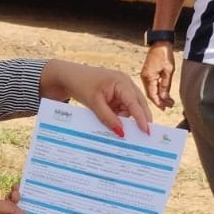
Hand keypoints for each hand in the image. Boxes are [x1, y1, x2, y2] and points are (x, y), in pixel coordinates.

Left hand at [39, 60, 153, 135]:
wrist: (68, 76)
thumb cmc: (81, 85)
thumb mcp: (94, 103)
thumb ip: (108, 118)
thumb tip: (121, 132)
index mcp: (121, 82)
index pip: (135, 103)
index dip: (141, 118)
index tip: (146, 131)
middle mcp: (125, 83)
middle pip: (138, 104)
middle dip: (139, 119)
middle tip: (142, 136)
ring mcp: (122, 88)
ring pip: (131, 107)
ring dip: (126, 118)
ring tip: (120, 130)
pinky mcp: (117, 93)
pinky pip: (123, 107)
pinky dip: (119, 115)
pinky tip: (114, 123)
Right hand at [140, 42, 176, 110]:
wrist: (160, 43)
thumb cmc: (164, 54)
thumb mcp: (168, 71)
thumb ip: (166, 85)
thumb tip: (165, 98)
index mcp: (148, 78)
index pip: (153, 95)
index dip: (159, 103)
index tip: (166, 108)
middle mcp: (144, 78)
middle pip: (150, 94)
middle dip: (159, 101)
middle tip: (168, 106)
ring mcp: (144, 76)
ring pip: (150, 91)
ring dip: (158, 97)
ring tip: (167, 102)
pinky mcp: (147, 73)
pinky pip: (150, 86)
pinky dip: (156, 91)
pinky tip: (162, 93)